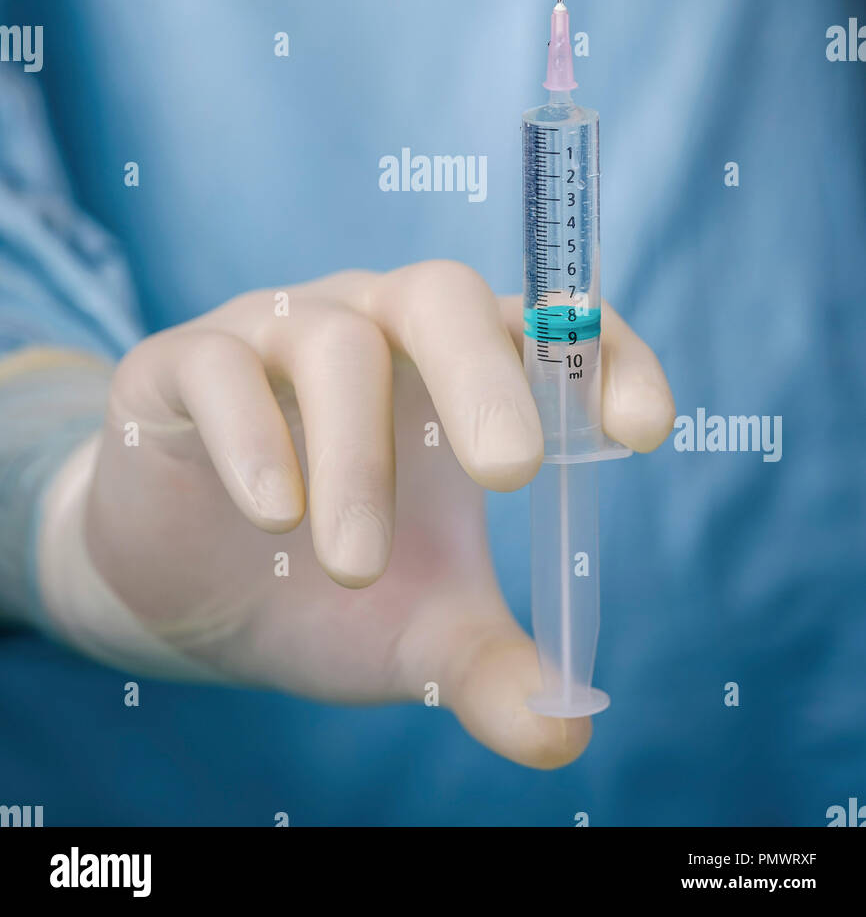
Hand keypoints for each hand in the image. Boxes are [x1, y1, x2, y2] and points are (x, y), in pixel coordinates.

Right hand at [82, 263, 673, 768]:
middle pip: (442, 295)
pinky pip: (222, 368)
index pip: (546, 325)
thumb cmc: (322, 587)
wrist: (182, 592)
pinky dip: (254, 438)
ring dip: (357, 458)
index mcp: (457, 370)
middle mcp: (376, 326)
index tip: (646, 431)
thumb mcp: (416, 635)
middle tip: (513, 472)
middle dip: (487, 377)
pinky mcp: (183, 364)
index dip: (604, 357)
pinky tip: (275, 518)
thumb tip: (565, 736)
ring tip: (356, 568)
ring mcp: (277, 335)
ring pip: (335, 341)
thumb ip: (491, 671)